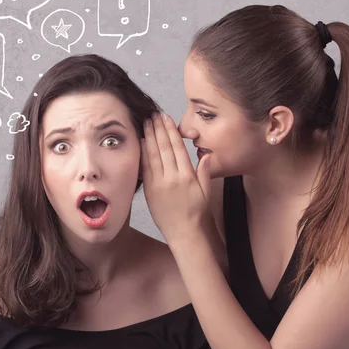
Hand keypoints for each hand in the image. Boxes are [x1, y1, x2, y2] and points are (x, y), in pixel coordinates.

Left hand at [140, 113, 211, 243]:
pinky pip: (145, 169)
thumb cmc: (196, 213)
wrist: (184, 233)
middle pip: (164, 148)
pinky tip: (141, 142)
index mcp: (187, 176)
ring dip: (149, 137)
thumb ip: (204, 172)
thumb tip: (207, 154)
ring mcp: (160, 184)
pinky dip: (143, 154)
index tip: (166, 118)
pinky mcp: (150, 191)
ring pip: (153, 155)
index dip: (171, 131)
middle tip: (153, 115)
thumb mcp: (206, 192)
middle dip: (158, 129)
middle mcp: (173, 178)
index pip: (178, 148)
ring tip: (146, 123)